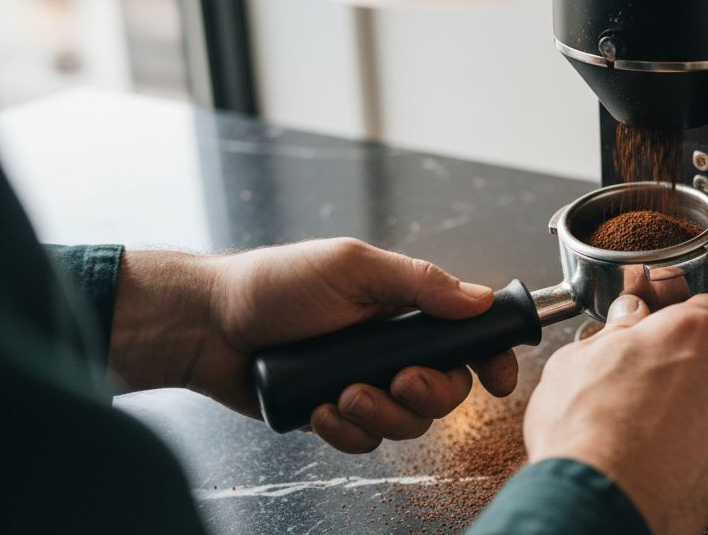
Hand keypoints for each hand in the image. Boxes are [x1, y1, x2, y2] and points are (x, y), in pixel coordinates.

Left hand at [109, 238, 517, 452]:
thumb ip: (418, 282)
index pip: (466, 335)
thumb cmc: (274, 283)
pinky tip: (318, 410)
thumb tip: (478, 298)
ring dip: (381, 415)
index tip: (499, 379)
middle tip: (400, 382)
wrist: (207, 325)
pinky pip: (363, 441)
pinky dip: (345, 430)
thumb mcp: (352, 267)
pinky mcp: (334, 415)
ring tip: (342, 395)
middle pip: (446, 388)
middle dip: (429, 393)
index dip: (491, 357)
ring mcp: (364, 384)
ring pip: (407, 422)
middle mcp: (390, 349)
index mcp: (403, 309)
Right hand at [523, 293, 707, 534]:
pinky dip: (704, 454)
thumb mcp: (578, 360)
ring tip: (653, 437)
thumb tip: (630, 317)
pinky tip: (668, 463)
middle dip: (689, 373)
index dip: (689, 320)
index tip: (672, 335)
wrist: (603, 502)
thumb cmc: (586, 433)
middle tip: (647, 394)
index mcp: (690, 333)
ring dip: (698, 415)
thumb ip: (617, 330)